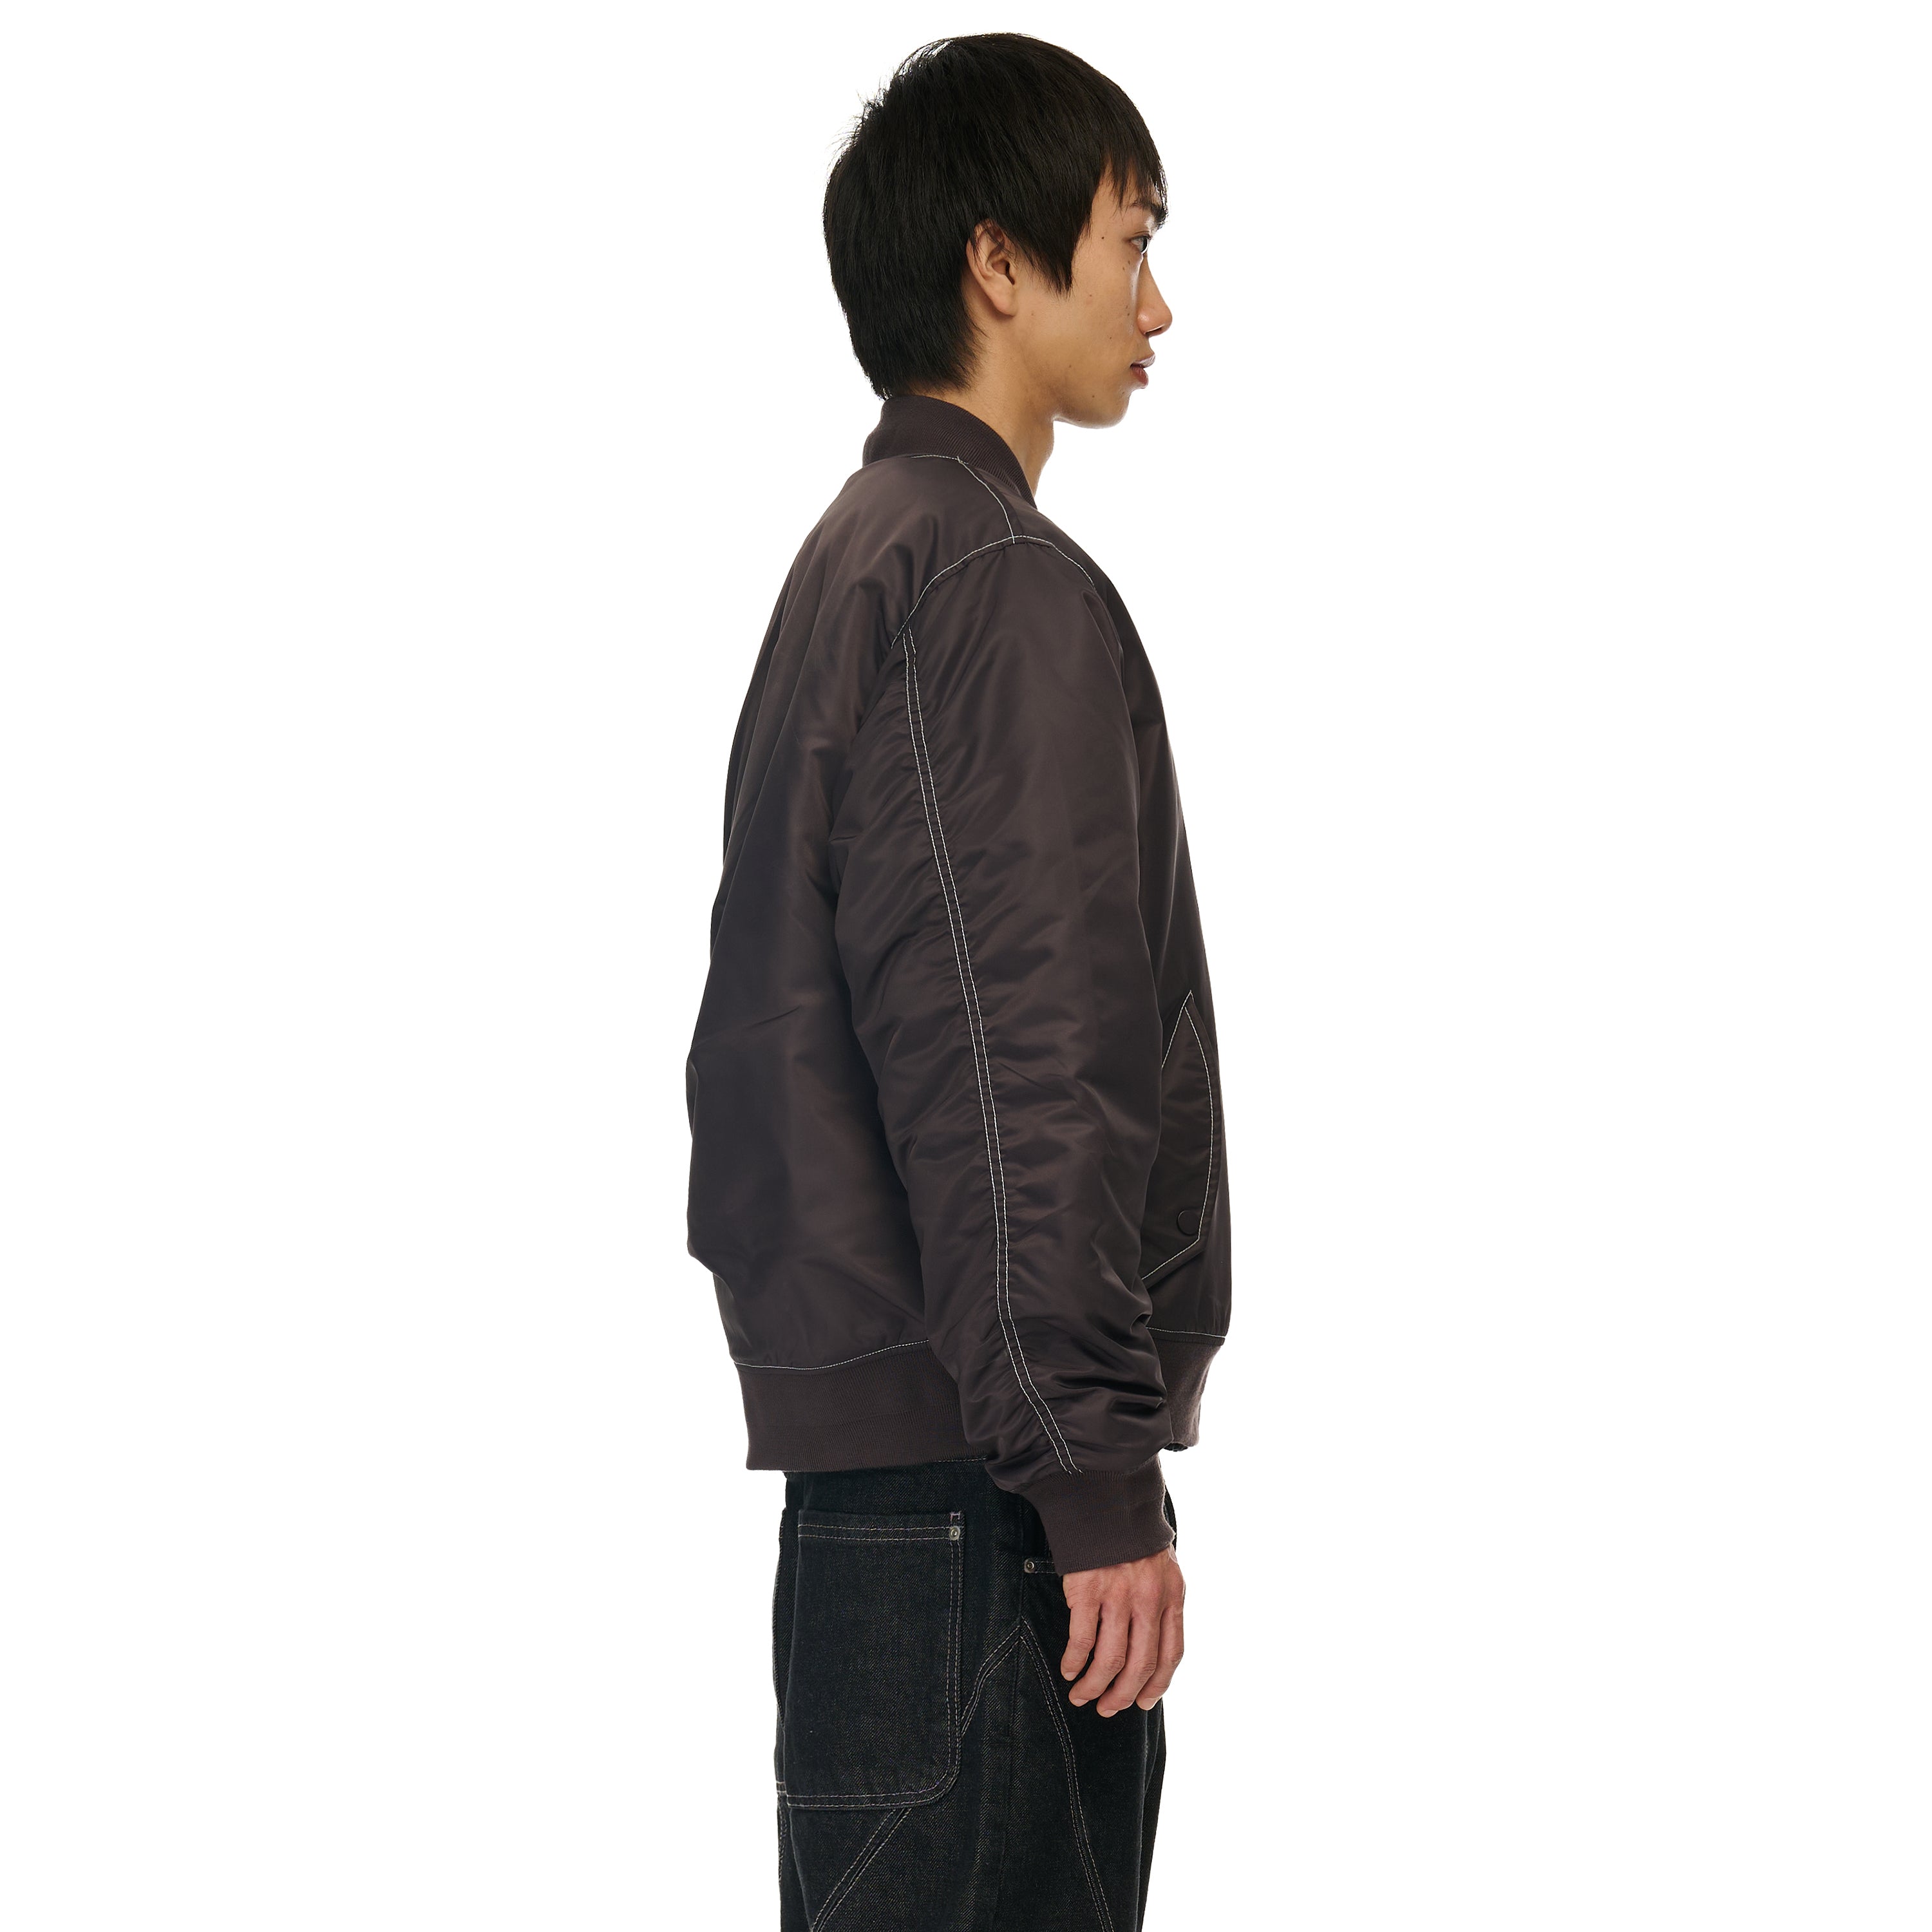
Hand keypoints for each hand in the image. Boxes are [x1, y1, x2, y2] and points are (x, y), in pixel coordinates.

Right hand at [1059, 1547, 1184, 1715]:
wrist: (1106, 1498)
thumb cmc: (1132, 1538)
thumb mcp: (1161, 1569)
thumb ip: (1160, 1605)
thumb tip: (1148, 1650)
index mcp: (1172, 1596)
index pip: (1171, 1654)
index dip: (1156, 1685)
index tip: (1143, 1703)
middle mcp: (1149, 1600)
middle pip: (1140, 1665)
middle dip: (1123, 1695)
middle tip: (1107, 1708)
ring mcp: (1118, 1596)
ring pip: (1110, 1659)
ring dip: (1094, 1685)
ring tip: (1082, 1695)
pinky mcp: (1087, 1590)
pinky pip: (1082, 1639)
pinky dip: (1074, 1661)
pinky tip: (1069, 1668)